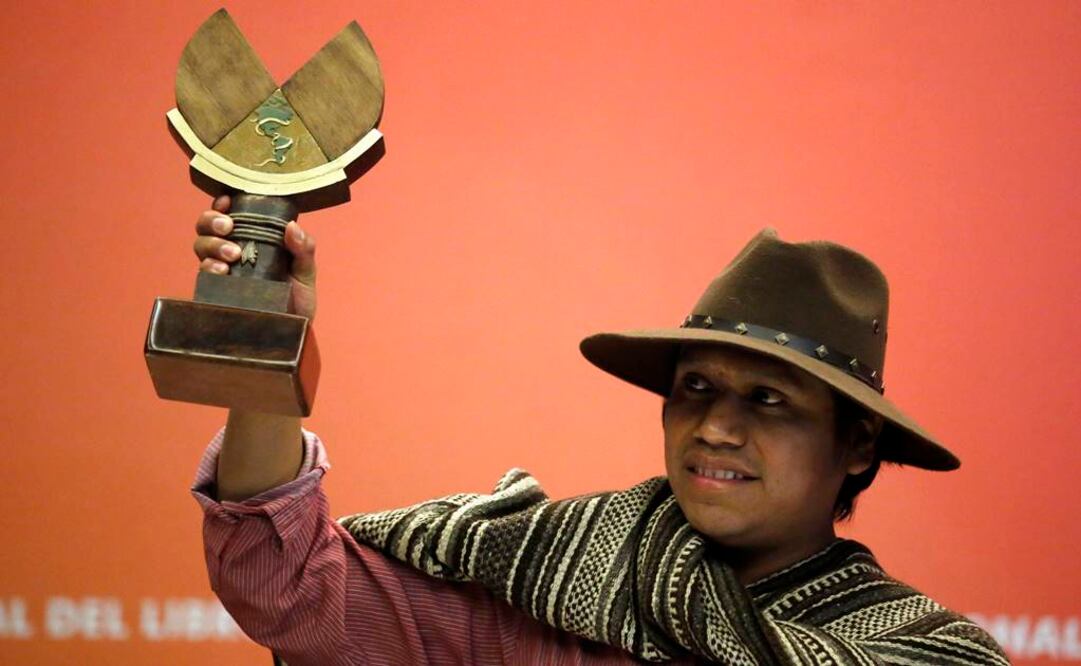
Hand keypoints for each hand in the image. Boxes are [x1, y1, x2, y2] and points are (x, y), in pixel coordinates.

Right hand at [193, 195, 316, 319]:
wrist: (293, 333)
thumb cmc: (298, 299)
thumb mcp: (306, 271)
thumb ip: (304, 248)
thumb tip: (292, 226)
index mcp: (253, 239)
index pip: (229, 214)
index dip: (222, 204)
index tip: (227, 202)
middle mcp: (232, 252)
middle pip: (206, 226)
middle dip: (211, 221)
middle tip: (229, 227)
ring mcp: (222, 271)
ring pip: (201, 246)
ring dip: (212, 244)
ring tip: (232, 254)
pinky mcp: (216, 291)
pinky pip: (202, 275)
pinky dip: (208, 268)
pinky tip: (221, 271)